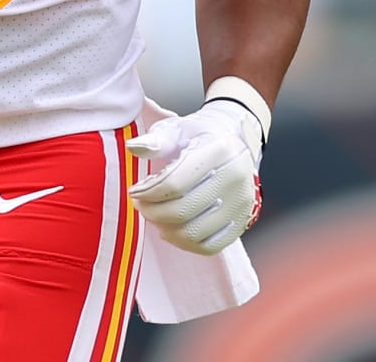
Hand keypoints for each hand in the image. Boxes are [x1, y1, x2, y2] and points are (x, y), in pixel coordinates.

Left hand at [126, 98, 263, 255]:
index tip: (135, 190)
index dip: (147, 192)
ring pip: (193, 233)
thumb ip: (156, 140)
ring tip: (155, 214)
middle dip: (152, 211)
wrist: (235, 141)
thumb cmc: (200, 135)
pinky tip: (172, 228)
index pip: (175, 183)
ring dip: (165, 228)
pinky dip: (185, 243)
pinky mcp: (241, 222)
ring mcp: (241, 203)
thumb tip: (134, 147)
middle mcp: (235, 178)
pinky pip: (209, 247)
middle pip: (182, 211)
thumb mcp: (177, 128)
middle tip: (140, 203)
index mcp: (219, 150)